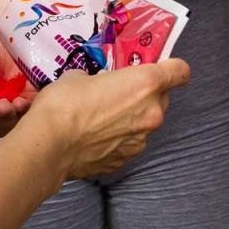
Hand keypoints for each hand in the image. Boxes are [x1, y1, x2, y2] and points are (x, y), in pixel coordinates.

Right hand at [30, 58, 189, 179]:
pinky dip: (118, 139)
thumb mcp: (80, 76)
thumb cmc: (65, 102)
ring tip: (102, 119)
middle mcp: (152, 112)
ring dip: (131, 119)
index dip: (171, 68)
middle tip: (120, 93)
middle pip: (162, 99)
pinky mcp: (125, 160)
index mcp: (146, 83)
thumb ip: (100, 79)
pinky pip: (128, 144)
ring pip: (145, 123)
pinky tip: (95, 138)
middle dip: (146, 95)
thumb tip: (96, 84)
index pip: (180, 71)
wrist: (49, 144)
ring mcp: (140, 140)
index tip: (159, 68)